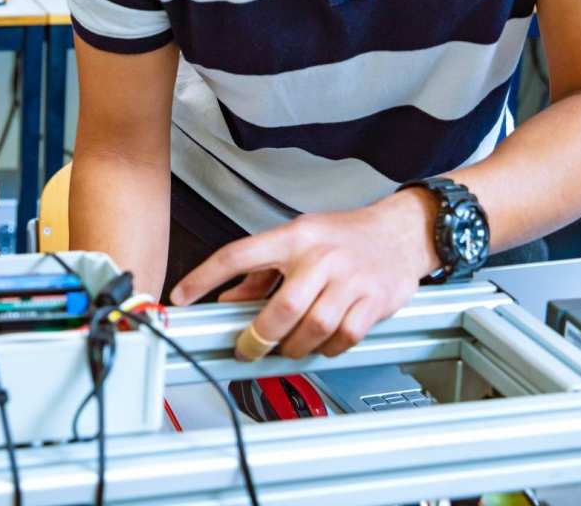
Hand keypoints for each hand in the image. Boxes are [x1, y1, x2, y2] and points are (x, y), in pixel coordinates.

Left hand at [170, 190, 438, 358]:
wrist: (398, 231)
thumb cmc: (342, 236)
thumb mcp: (296, 240)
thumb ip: (259, 272)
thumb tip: (226, 300)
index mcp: (293, 237)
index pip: (237, 254)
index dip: (204, 276)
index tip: (182, 295)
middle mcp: (319, 256)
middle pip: (282, 308)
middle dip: (258, 337)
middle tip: (248, 348)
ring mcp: (348, 279)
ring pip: (313, 327)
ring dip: (294, 347)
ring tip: (287, 347)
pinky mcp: (373, 301)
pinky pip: (344, 337)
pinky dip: (328, 349)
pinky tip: (321, 343)